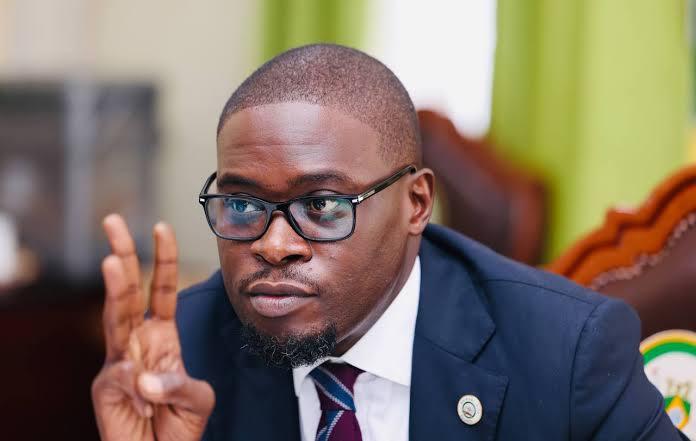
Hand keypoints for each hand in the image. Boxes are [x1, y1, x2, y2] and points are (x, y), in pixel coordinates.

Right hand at [92, 214, 214, 440]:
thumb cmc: (179, 424)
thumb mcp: (196, 398)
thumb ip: (179, 384)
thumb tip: (141, 377)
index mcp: (162, 335)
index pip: (159, 289)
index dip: (162, 259)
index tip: (161, 227)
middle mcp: (138, 341)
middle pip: (127, 292)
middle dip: (121, 254)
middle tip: (113, 221)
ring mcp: (118, 361)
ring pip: (114, 318)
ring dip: (114, 290)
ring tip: (111, 262)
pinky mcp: (105, 386)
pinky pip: (121, 375)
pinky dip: (138, 389)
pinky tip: (147, 405)